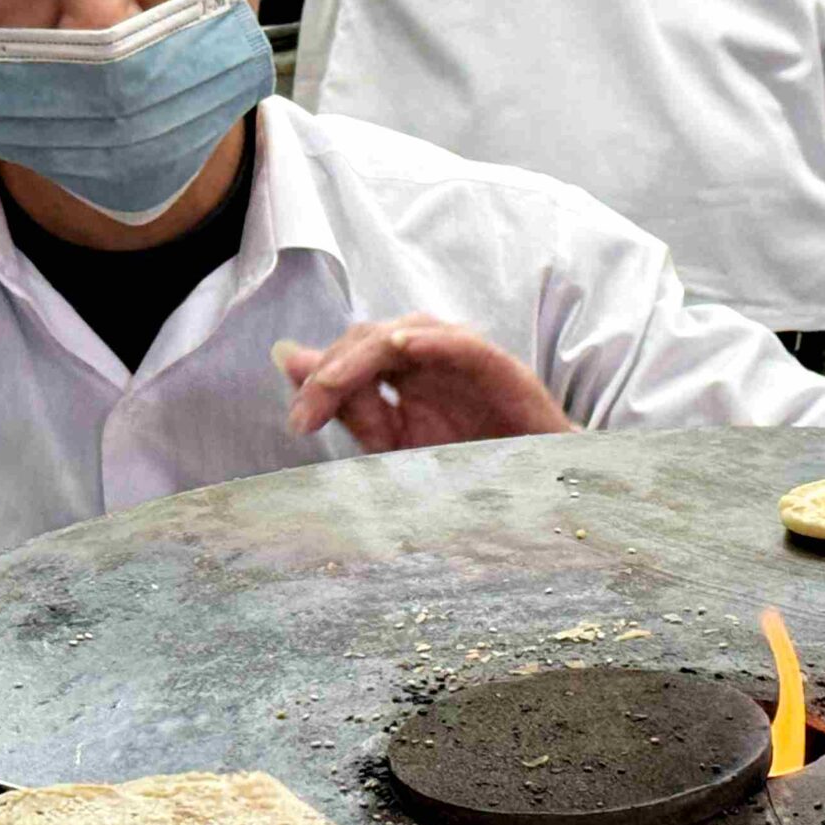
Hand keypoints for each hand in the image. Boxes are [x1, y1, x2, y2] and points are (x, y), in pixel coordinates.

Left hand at [273, 317, 577, 453]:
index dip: (319, 381)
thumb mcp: (396, 444)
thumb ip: (347, 404)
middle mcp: (432, 359)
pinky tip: (402, 346)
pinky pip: (465, 345)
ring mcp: (466, 362)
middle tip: (306, 415)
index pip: (352, 355)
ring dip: (367, 351)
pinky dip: (434, 341)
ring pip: (411, 330)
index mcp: (405, 373)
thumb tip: (287, 357)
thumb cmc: (470, 469)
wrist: (537, 494)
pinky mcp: (501, 371)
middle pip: (373, 337)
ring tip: (334, 379)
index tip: (298, 424)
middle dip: (333, 371)